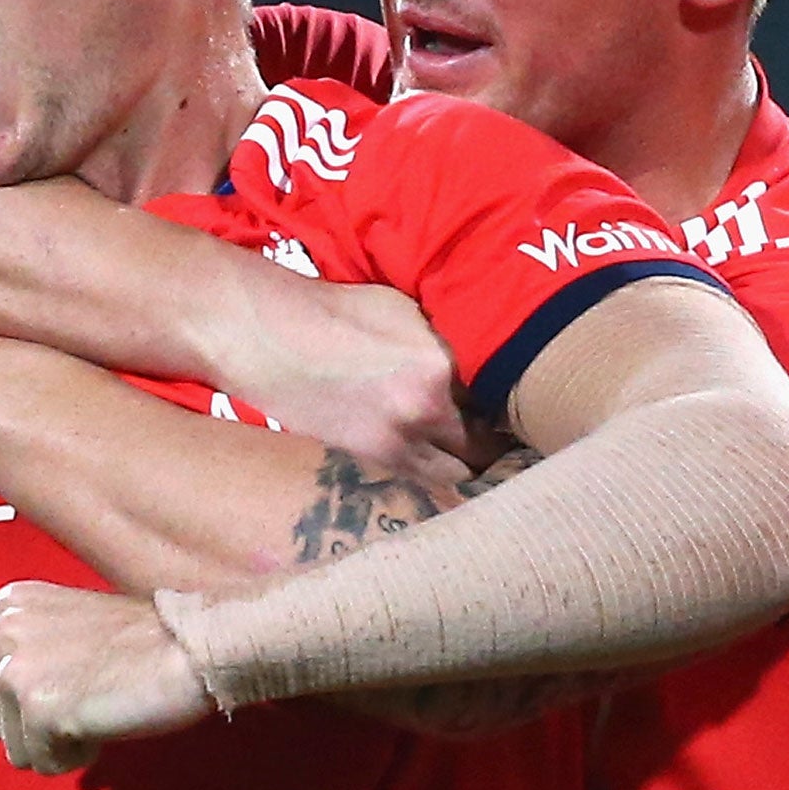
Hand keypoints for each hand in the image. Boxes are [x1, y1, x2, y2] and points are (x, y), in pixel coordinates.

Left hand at [0, 581, 212, 774]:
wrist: (188, 649)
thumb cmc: (139, 643)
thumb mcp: (65, 626)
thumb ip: (26, 651)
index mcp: (8, 607)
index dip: (36, 700)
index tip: (77, 679)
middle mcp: (1, 632)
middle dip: (40, 726)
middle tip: (88, 698)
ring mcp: (17, 672)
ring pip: (17, 750)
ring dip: (58, 743)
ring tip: (96, 708)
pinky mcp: (39, 709)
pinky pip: (43, 765)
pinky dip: (76, 756)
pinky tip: (103, 722)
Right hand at [212, 279, 503, 478]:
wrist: (270, 336)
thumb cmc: (335, 312)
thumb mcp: (404, 311)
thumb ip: (446, 344)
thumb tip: (482, 363)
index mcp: (439, 363)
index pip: (500, 396)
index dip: (511, 401)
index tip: (518, 403)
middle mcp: (426, 407)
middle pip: (487, 444)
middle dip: (496, 441)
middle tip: (501, 436)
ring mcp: (398, 440)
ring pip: (459, 473)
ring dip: (469, 465)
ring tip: (472, 457)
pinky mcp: (371, 459)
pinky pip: (424, 479)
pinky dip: (436, 474)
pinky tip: (437, 464)